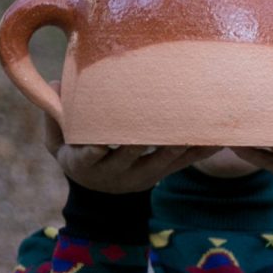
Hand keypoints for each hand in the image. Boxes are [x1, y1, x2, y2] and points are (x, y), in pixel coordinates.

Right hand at [39, 93, 217, 193]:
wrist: (97, 190)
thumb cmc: (74, 152)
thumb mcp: (57, 141)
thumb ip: (54, 116)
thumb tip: (56, 82)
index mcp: (83, 163)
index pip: (90, 154)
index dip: (96, 147)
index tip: (102, 138)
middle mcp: (113, 173)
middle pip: (130, 157)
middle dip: (142, 142)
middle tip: (155, 124)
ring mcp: (139, 177)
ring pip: (161, 163)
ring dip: (176, 147)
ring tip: (193, 130)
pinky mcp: (160, 176)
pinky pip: (181, 165)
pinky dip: (198, 153)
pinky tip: (218, 141)